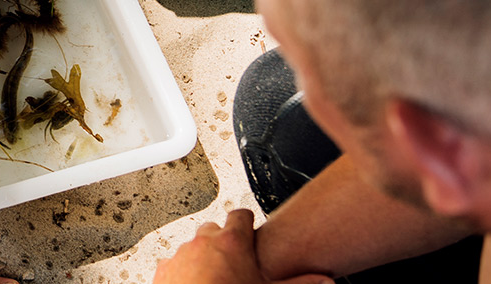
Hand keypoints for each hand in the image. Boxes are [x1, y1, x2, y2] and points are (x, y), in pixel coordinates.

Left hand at [154, 210, 332, 283]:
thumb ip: (298, 283)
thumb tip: (326, 281)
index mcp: (232, 242)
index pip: (241, 214)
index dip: (248, 221)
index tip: (251, 228)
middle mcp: (204, 242)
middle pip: (216, 230)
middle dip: (224, 241)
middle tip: (235, 261)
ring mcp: (182, 254)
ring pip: (194, 247)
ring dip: (204, 257)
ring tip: (215, 277)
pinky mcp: (164, 269)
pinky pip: (176, 263)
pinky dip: (184, 271)